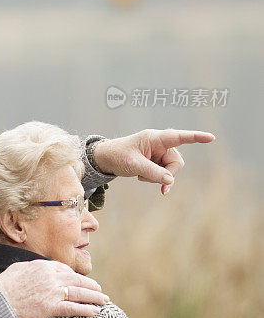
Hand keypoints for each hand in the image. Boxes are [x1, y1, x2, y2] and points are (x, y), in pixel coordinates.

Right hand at [0, 259, 109, 317]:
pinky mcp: (50, 307)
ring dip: (94, 297)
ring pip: (79, 293)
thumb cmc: (4, 285)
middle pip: (77, 280)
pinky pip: (73, 308)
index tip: (82, 282)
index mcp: (43, 266)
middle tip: (100, 291)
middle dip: (91, 286)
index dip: (76, 277)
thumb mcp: (19, 268)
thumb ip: (32, 268)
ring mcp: (52, 291)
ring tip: (104, 301)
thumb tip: (37, 269)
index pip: (65, 270)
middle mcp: (51, 276)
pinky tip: (95, 312)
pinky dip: (86, 310)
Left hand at [93, 128, 214, 194]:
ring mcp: (160, 153)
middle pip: (176, 161)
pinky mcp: (158, 162)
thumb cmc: (118, 156)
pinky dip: (156, 179)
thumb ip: (153, 172)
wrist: (107, 158)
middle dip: (166, 173)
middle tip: (145, 178)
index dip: (195, 137)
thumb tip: (170, 181)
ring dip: (158, 177)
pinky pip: (165, 174)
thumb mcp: (133, 165)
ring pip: (172, 170)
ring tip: (140, 175)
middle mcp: (160, 144)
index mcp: (154, 138)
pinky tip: (142, 178)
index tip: (210, 138)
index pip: (178, 137)